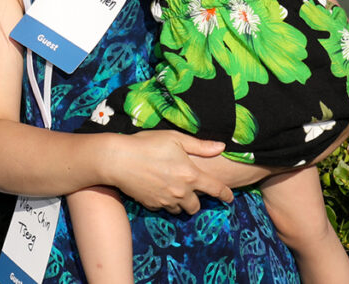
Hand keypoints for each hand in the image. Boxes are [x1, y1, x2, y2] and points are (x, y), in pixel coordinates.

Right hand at [105, 131, 232, 213]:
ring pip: (180, 210)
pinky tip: (157, 189)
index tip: (229, 198)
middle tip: (190, 189)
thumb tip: (221, 147)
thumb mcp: (175, 138)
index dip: (225, 195)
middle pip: (196, 206)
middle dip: (196, 200)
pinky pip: (163, 208)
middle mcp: (181, 192)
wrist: (118, 159)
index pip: (216, 189)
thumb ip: (200, 146)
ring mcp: (166, 200)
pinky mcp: (152, 205)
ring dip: (181, 203)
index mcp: (191, 175)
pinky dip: (164, 202)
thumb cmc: (147, 144)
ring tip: (173, 189)